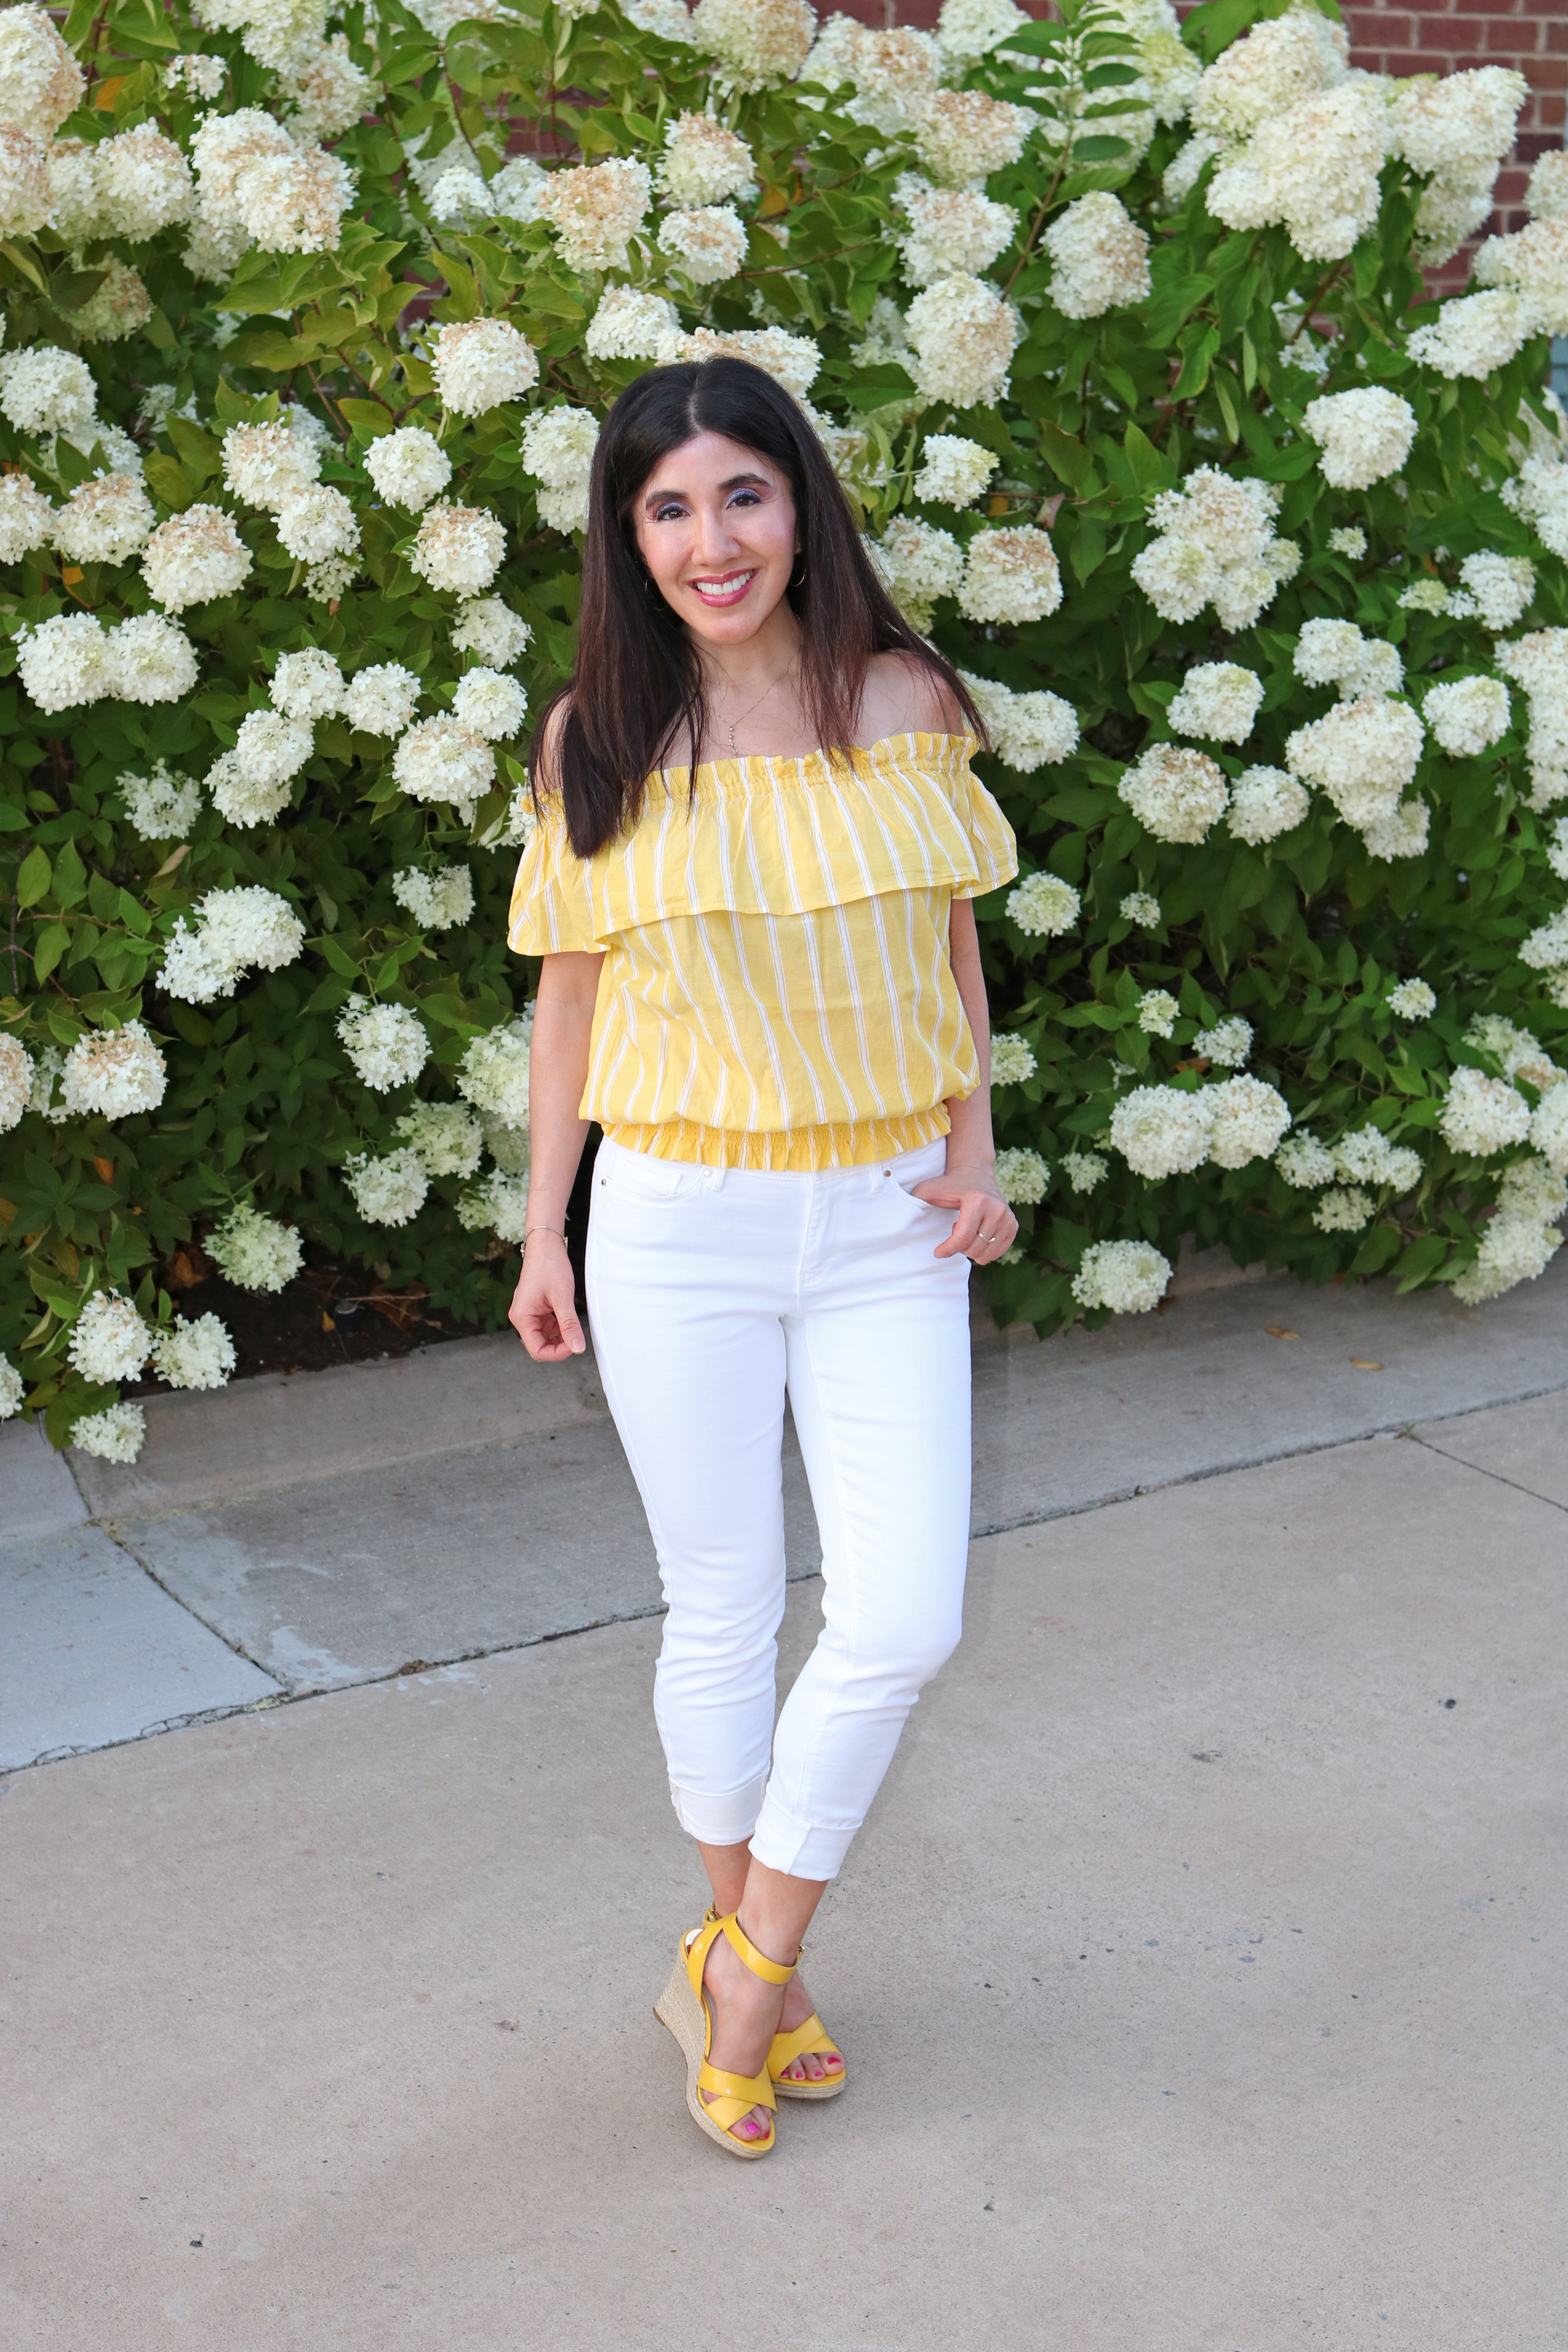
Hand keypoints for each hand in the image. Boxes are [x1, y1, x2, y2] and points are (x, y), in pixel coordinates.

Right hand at [508, 1232, 585, 1360]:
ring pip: (544, 1338)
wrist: (545, 1246)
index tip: (574, 1346)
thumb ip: (569, 1325)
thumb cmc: (550, 1266)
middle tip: (576, 1337)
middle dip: (559, 1346)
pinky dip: (558, 1328)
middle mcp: (521, 1318)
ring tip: (572, 1325)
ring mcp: (527, 1314)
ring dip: (560, 1337)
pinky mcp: (534, 1310)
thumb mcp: (563, 1297)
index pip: (537, 1350)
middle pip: (539, 1346)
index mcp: (522, 1317)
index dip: (556, 1354)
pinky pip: (546, 1327)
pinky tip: (567, 1320)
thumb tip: (578, 1348)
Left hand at [909, 1160, 1017, 1263]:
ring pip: (986, 1254)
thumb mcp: (929, 1190)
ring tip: (966, 1231)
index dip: (947, 1250)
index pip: (962, 1239)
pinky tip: (977, 1234)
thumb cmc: (949, 1184)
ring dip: (971, 1249)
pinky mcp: (1013, 1225)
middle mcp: (997, 1209)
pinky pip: (997, 1252)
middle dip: (959, 1247)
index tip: (937, 1252)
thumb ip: (914, 1201)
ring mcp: (1008, 1217)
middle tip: (954, 1230)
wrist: (975, 1174)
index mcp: (977, 1200)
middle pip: (973, 1249)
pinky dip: (984, 1249)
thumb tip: (898, 1216)